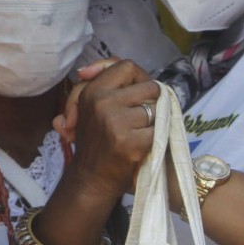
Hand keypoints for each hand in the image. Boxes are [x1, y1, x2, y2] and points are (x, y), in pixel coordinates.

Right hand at [55, 59, 158, 199]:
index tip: (135, 91)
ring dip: (153, 120)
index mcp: (93, 91)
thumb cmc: (93, 140)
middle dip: (150, 100)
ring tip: (139, 131)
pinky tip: (143, 145)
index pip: (126, 66)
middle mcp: (103, 102)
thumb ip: (92, 82)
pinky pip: (158, 129)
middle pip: (149, 86)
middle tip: (140, 115)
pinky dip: (155, 138)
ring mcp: (117, 121)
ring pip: (155, 108)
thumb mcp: (85, 105)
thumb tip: (85, 69)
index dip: (138, 76)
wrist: (91, 178)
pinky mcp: (131, 141)